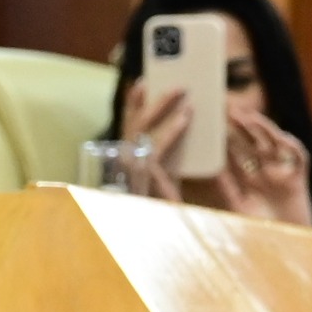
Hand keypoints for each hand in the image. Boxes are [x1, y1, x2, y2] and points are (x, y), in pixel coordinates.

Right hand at [118, 81, 192, 203]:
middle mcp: (125, 160)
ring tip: (185, 96)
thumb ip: (169, 151)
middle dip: (155, 100)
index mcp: (129, 157)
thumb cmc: (164, 203)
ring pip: (143, 129)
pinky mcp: (145, 178)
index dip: (134, 103)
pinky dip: (171, 130)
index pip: (129, 124)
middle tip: (178, 84)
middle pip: (135, 122)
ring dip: (164, 109)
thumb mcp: (166, 174)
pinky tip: (185, 119)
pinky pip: (158, 148)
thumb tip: (185, 121)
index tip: (143, 82)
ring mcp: (132, 169)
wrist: (161, 228)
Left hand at [206, 102, 311, 225]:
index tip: (210, 123)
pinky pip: (298, 157)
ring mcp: (282, 173)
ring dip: (263, 128)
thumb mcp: (239, 208)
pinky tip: (280, 137)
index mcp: (248, 180)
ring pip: (273, 143)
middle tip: (225, 109)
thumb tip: (211, 170)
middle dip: (240, 126)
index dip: (223, 138)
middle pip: (252, 143)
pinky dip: (291, 145)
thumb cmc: (261, 235)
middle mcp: (264, 173)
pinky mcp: (299, 179)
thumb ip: (227, 189)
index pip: (234, 153)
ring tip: (248, 116)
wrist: (287, 250)